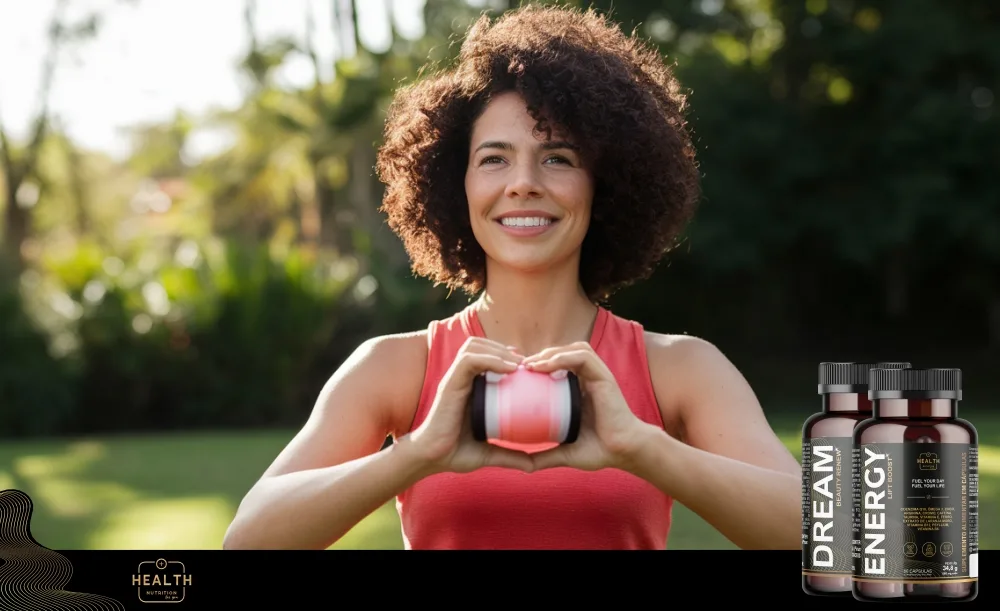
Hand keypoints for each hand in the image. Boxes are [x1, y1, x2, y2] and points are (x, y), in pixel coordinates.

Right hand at [409, 337, 534, 474]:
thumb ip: (510, 456)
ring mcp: (454, 380)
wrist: (431, 458)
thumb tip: (533, 467)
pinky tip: (509, 368)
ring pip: (474, 346)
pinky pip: (468, 360)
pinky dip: (489, 359)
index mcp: (469, 388)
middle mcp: (460, 379)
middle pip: (480, 345)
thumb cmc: (454, 453)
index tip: (528, 369)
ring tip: (518, 363)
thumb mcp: (488, 453)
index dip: (507, 356)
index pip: (486, 357)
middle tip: (525, 363)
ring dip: (498, 350)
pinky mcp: (450, 384)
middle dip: (503, 348)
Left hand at [521, 341, 653, 471]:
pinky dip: (564, 357)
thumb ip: (544, 456)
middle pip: (561, 354)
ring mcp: (597, 376)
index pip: (556, 367)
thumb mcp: (564, 452)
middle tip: (519, 368)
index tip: (515, 375)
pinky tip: (547, 365)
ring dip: (550, 353)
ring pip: (572, 350)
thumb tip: (520, 466)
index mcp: (578, 390)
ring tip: (530, 365)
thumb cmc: (599, 451)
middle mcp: (588, 379)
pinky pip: (583, 357)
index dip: (536, 365)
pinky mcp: (604, 376)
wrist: (623, 452)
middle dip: (539, 356)